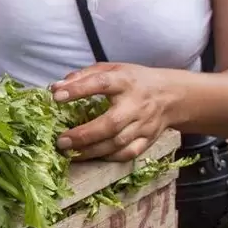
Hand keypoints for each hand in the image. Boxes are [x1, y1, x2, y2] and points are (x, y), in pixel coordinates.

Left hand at [50, 63, 178, 160]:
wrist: (172, 95)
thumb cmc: (133, 81)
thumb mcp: (111, 69)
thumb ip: (83, 76)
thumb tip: (56, 87)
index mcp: (125, 81)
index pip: (101, 83)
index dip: (78, 89)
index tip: (56, 96)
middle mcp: (136, 104)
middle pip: (111, 123)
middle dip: (84, 134)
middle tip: (61, 141)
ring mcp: (144, 125)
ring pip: (117, 143)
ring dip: (91, 151)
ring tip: (70, 153)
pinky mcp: (148, 140)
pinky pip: (128, 153)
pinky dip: (109, 158)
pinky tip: (92, 157)